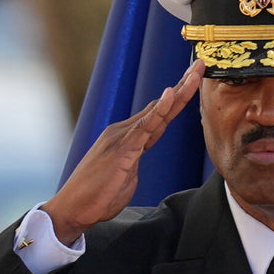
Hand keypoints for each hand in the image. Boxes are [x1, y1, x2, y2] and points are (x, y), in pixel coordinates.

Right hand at [42, 60, 203, 243]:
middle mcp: (124, 133)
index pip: (158, 115)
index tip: (193, 82)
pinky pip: (145, 126)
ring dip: (178, 91)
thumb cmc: (96, 197)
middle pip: (160, 106)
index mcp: (127, 139)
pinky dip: (159, 110)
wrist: (73, 209)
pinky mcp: (121, 149)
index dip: (177, 98)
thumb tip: (137, 160)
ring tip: (195, 72)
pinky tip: (170, 95)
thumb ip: (134, 164)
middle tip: (200, 64)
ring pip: (157, 112)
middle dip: (182, 85)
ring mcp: (122, 138)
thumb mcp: (124, 178)